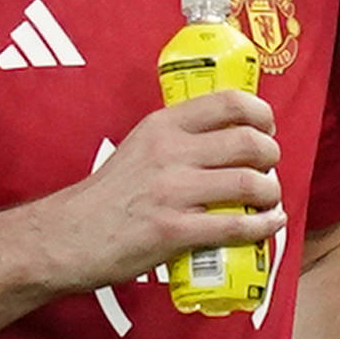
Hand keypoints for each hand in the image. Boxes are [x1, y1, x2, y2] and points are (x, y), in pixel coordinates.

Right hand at [43, 92, 284, 295]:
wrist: (67, 236)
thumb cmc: (108, 196)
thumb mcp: (139, 147)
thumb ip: (179, 139)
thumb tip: (229, 139)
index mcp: (162, 126)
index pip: (229, 102)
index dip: (261, 114)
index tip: (266, 128)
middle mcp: (169, 152)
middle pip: (249, 142)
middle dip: (271, 156)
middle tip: (268, 168)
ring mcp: (172, 192)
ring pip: (249, 184)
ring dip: (271, 193)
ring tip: (267, 199)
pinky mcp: (173, 231)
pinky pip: (236, 226)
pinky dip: (263, 226)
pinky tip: (268, 224)